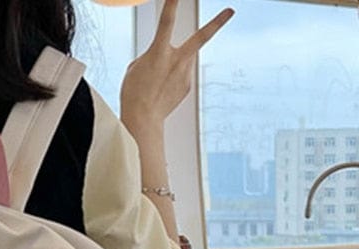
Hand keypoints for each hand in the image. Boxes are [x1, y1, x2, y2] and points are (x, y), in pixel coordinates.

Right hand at [120, 0, 233, 134]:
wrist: (142, 120)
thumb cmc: (135, 95)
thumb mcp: (135, 69)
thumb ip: (150, 56)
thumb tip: (162, 58)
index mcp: (158, 52)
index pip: (167, 22)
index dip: (172, 4)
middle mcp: (176, 60)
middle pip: (201, 37)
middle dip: (217, 23)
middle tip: (230, 11)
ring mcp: (184, 74)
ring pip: (184, 60)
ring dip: (174, 65)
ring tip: (158, 81)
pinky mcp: (187, 86)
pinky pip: (181, 76)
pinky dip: (172, 80)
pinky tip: (162, 90)